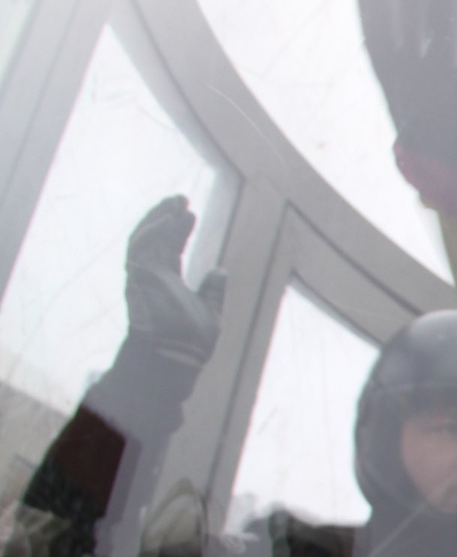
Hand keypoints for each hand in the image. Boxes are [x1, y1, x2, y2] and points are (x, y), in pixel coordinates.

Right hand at [124, 195, 225, 367]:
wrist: (177, 357)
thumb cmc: (192, 342)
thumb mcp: (211, 310)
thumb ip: (213, 290)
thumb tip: (221, 270)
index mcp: (168, 284)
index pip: (170, 248)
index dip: (178, 229)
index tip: (189, 212)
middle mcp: (152, 278)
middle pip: (155, 239)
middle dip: (166, 216)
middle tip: (180, 198)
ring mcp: (142, 277)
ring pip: (143, 239)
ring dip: (157, 218)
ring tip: (175, 202)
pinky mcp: (136, 279)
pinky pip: (138, 249)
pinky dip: (151, 232)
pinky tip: (167, 219)